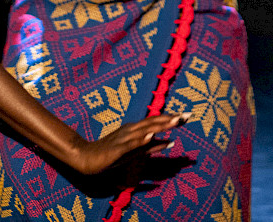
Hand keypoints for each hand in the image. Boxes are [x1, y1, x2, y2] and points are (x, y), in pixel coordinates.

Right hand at [69, 112, 190, 176]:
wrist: (86, 158)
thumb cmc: (111, 155)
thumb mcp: (135, 151)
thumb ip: (152, 147)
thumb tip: (171, 143)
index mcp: (135, 130)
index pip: (156, 122)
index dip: (171, 118)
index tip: (187, 115)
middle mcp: (131, 130)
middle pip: (153, 123)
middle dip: (170, 119)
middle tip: (186, 116)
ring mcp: (124, 138)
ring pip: (144, 130)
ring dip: (159, 125)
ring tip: (174, 122)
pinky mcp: (117, 149)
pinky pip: (131, 144)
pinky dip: (142, 139)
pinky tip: (151, 136)